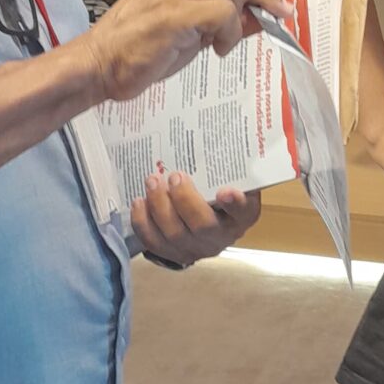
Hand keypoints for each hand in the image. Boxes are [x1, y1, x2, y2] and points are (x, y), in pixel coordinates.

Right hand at [83, 0, 288, 102]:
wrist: (98, 65)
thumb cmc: (139, 47)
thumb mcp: (187, 26)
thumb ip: (220, 15)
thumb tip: (261, 14)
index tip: (270, 7)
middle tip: (238, 22)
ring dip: (238, 11)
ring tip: (221, 38)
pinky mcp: (172, 14)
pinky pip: (223, 11)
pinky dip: (229, 33)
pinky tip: (215, 49)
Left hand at [130, 171, 261, 266]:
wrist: (205, 219)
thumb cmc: (217, 191)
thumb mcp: (229, 178)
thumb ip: (225, 164)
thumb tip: (213, 129)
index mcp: (241, 215)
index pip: (244, 211)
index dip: (235, 204)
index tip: (225, 191)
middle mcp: (220, 236)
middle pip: (203, 226)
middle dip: (185, 200)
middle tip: (175, 176)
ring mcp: (195, 248)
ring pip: (174, 235)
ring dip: (159, 207)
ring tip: (152, 181)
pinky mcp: (172, 253)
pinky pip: (153, 242)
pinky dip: (143, 222)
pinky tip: (139, 201)